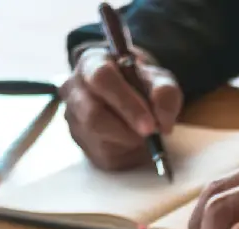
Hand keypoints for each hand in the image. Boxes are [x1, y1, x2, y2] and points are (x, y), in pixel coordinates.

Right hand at [61, 47, 182, 170]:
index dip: (127, 103)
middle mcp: (74, 90)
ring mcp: (73, 118)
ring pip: (98, 138)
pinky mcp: (80, 143)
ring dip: (127, 140)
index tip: (150, 124)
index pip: (102, 78)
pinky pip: (103, 154)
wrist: (130, 97)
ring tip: (144, 133)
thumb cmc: (141, 84)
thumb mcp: (159, 80)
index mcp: (91, 63)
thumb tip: (163, 122)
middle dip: (127, 129)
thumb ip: (165, 93)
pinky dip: (125, 152)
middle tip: (152, 134)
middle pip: (93, 115)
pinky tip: (133, 141)